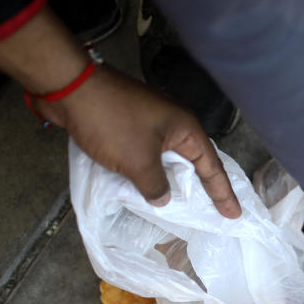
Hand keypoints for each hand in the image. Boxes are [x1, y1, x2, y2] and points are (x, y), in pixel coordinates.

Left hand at [38, 66, 240, 217]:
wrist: (70, 88)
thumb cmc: (111, 122)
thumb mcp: (138, 162)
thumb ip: (156, 186)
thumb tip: (163, 199)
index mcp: (185, 129)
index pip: (212, 167)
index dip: (223, 193)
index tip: (234, 215)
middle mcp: (174, 124)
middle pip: (194, 162)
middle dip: (203, 187)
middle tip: (215, 211)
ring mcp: (152, 122)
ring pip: (170, 159)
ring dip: (174, 180)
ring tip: (183, 205)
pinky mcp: (131, 124)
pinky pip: (150, 154)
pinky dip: (152, 172)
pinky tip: (149, 186)